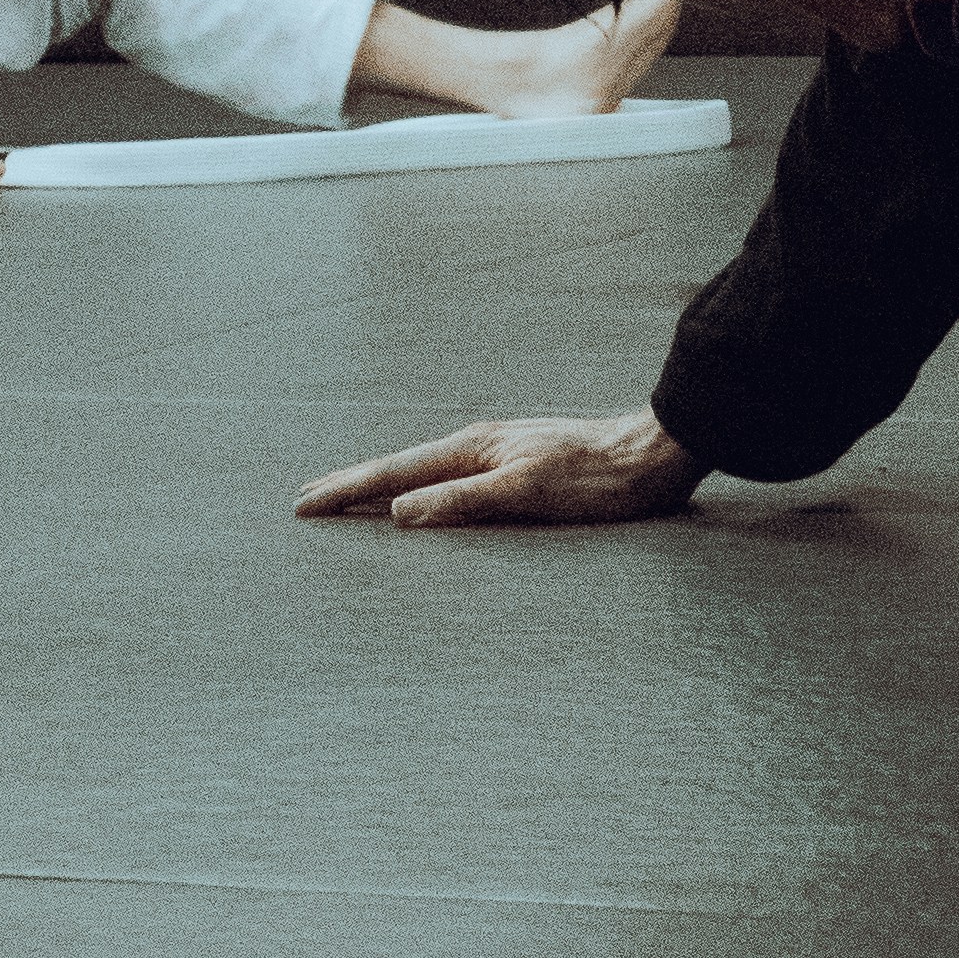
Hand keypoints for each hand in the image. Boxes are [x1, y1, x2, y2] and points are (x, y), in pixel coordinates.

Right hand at [295, 411, 708, 526]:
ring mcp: (499, 453)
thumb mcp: (529, 493)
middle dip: (351, 483)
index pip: (393, 473)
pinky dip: (419, 488)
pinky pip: (449, 479)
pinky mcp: (519, 465)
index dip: (346, 491)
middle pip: (400, 466)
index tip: (303, 506)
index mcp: (473, 449)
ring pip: (423, 471)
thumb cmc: (598, 479)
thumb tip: (397, 512)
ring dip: (382, 485)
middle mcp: (480, 445)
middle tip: (306, 500)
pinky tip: (424, 496)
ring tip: (351, 497)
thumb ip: (464, 501)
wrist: (654, 455)